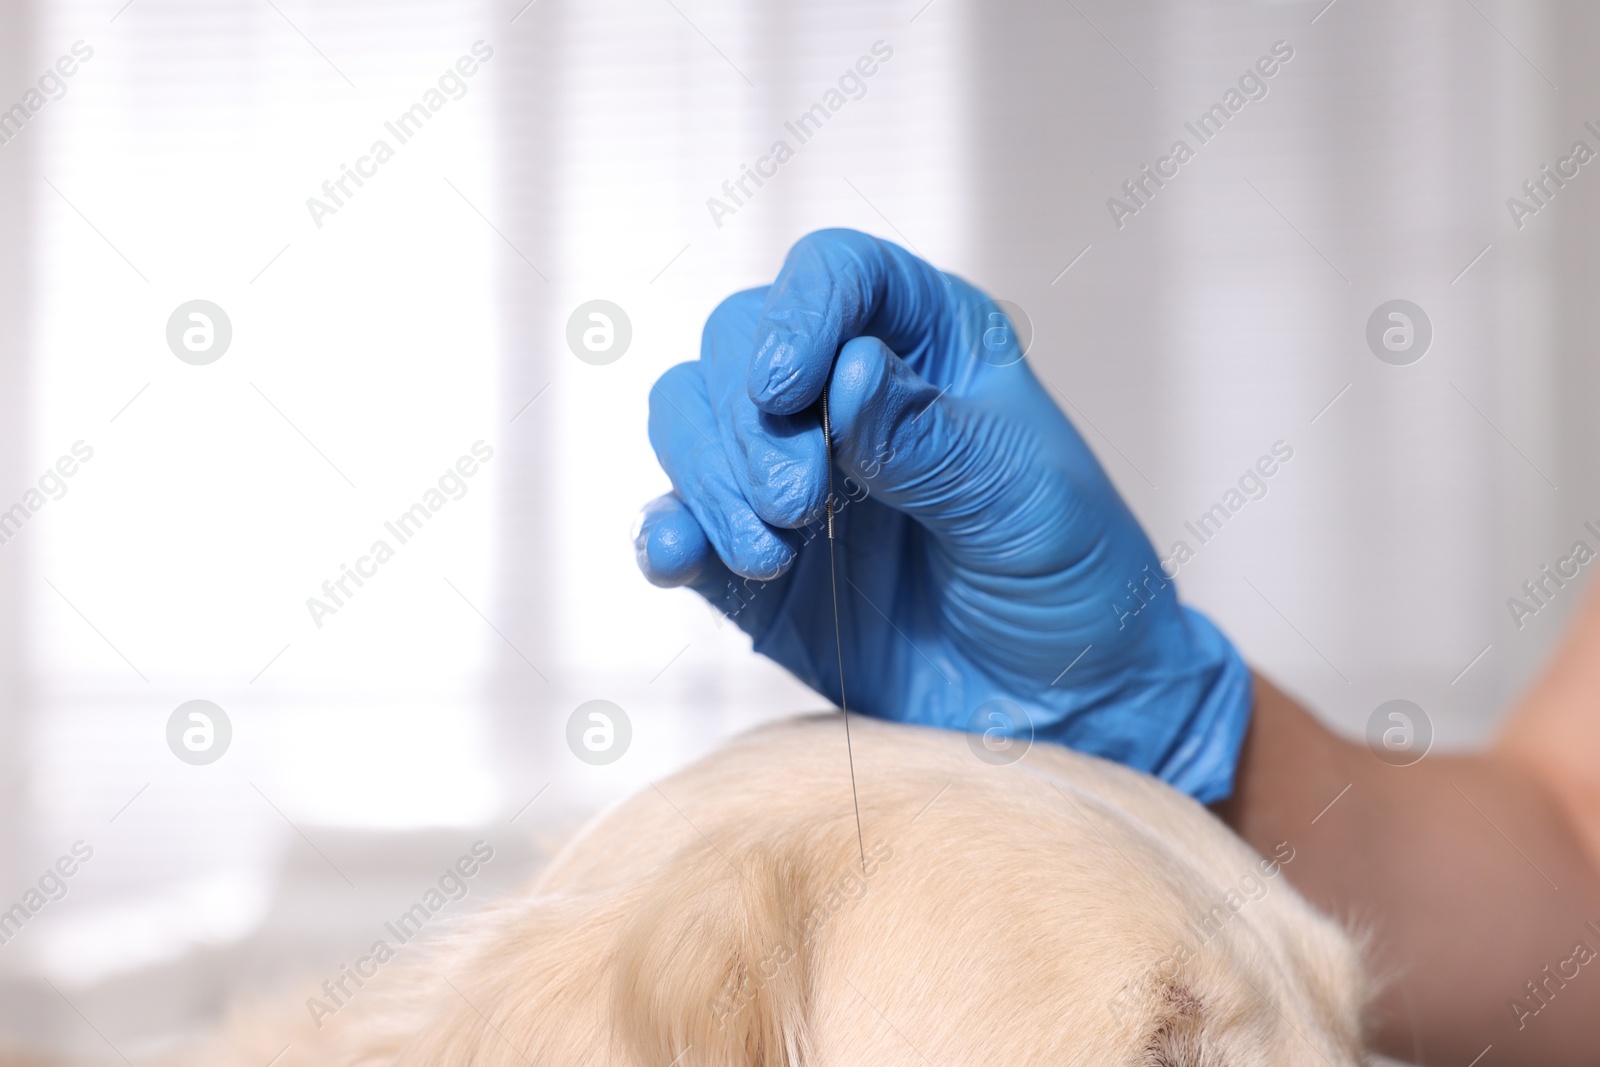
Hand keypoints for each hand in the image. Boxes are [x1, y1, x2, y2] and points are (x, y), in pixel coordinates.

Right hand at [636, 229, 1251, 801]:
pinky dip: (667, 534)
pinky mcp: (753, 560)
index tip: (784, 391)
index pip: (835, 274)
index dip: (796, 314)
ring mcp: (791, 475)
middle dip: (747, 422)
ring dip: (708, 479)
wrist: (1060, 707)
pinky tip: (684, 559)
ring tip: (772, 555)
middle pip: (737, 342)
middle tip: (798, 502)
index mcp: (929, 343)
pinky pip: (676, 524)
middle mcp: (846, 394)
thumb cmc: (1073, 581)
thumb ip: (931, 440)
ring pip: (689, 419)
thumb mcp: (1026, 501)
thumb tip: (846, 375)